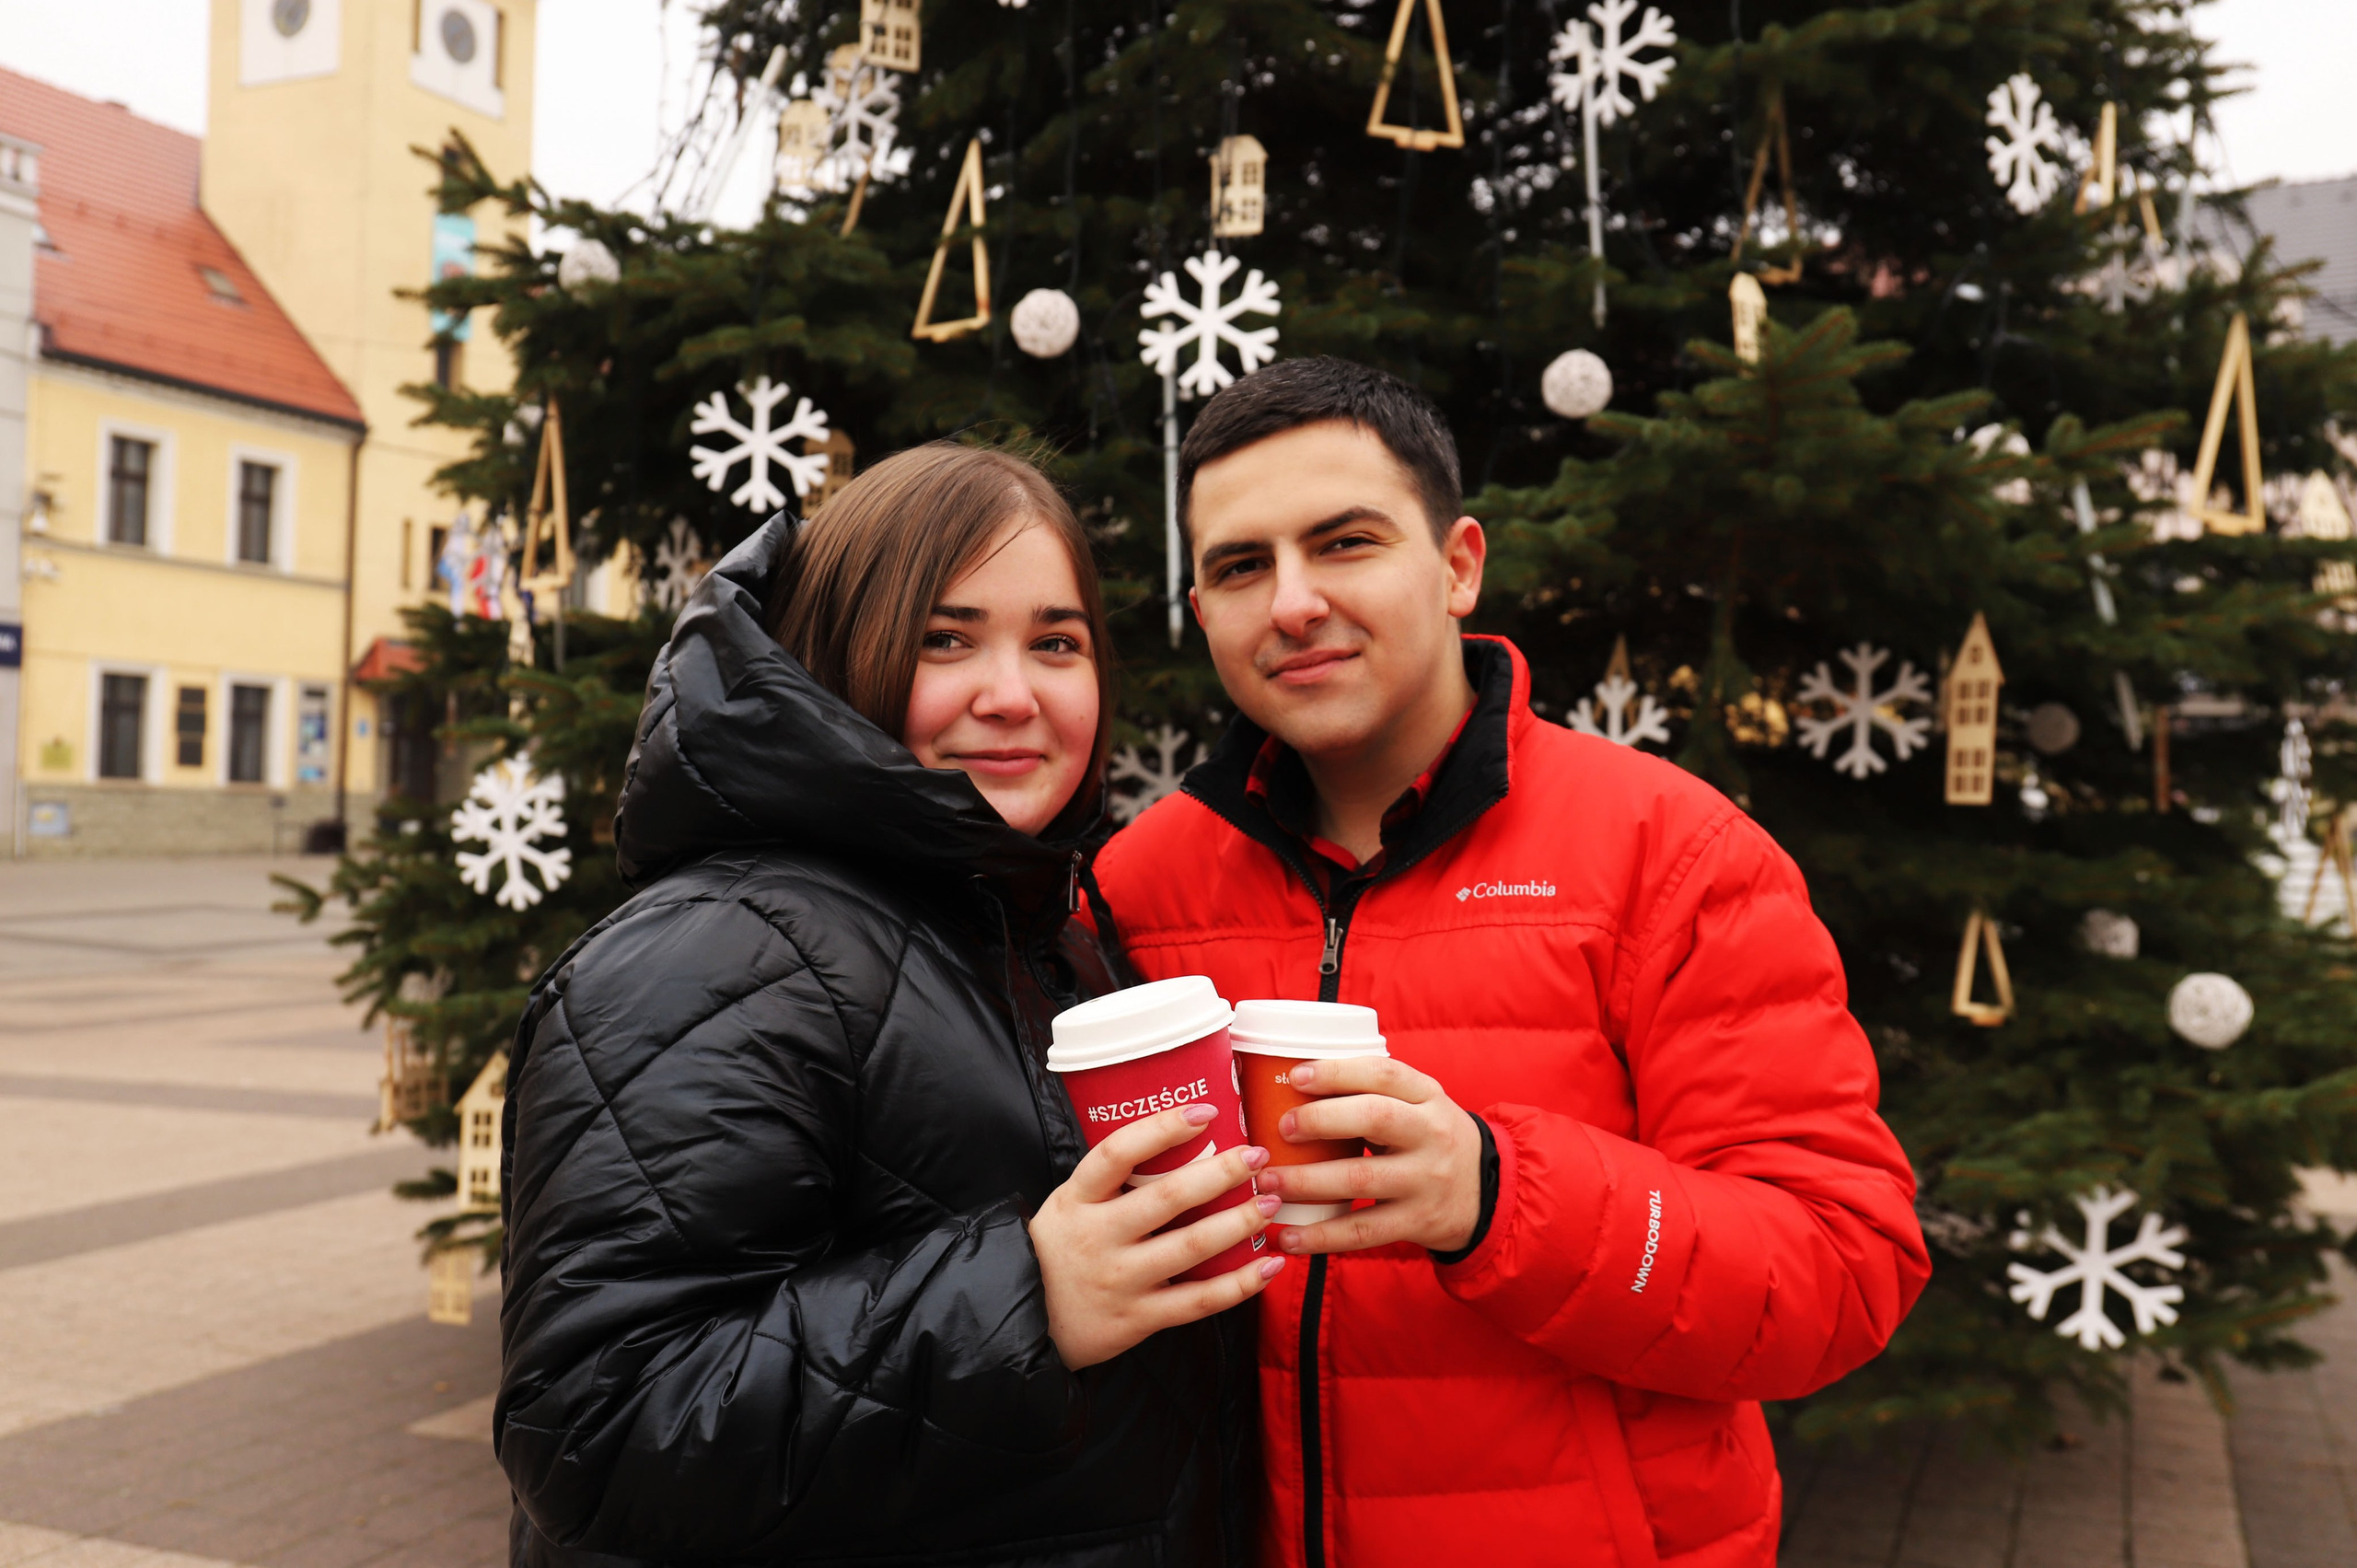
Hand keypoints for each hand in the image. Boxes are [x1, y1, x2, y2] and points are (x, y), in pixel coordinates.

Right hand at [1028, 1102, 1285, 1369]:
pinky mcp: (1138, 1319)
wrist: (1026, 1325)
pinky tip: (1269, 1265)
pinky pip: (1198, 1301)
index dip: (1162, 1128)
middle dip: (1220, 1173)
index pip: (1117, 1153)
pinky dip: (1239, 1284)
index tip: (1205, 1111)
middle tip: (1256, 1156)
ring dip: (1238, 1222)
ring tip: (1270, 1202)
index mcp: (1078, 1199)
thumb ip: (1112, 1180)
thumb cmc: (1060, 1251)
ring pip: (1190, 1247)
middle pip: (1166, 1198)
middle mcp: (1098, 1237)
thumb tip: (1180, 1137)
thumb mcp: (1069, 1204)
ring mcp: (1119, 1279)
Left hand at [1253, 1057, 1483, 1256]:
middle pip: (1374, 1118)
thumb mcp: (1418, 1105)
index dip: (1338, 1072)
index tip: (1296, 1076)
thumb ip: (1372, 1093)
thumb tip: (1293, 1084)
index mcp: (1427, 1095)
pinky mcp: (1417, 1222)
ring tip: (1268, 1182)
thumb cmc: (1428, 1138)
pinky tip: (1288, 1237)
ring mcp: (1426, 1180)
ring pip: (1361, 1178)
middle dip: (1320, 1120)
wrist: (1485, 1193)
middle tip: (1281, 1128)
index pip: (1383, 1073)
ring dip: (1307, 1181)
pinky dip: (1321, 1236)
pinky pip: (1363, 1230)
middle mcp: (1431, 1133)